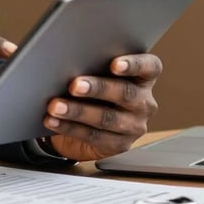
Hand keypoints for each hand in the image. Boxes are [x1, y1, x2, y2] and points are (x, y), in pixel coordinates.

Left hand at [43, 53, 161, 160]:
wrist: (88, 120)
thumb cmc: (94, 84)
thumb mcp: (96, 72)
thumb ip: (92, 64)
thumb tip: (65, 59)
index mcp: (143, 77)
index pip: (150, 67)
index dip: (134, 64)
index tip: (114, 64)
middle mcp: (144, 101)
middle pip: (125, 93)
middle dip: (97, 88)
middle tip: (74, 85)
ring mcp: (134, 125)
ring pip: (107, 117)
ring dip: (78, 111)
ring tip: (56, 105)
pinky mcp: (119, 144)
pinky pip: (93, 135)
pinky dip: (69, 127)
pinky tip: (53, 120)